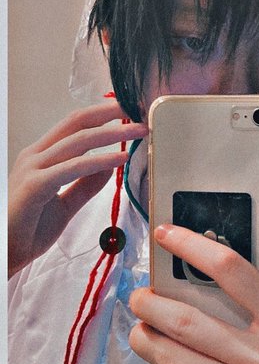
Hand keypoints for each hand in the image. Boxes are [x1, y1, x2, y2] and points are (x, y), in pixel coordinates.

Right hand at [8, 100, 147, 277]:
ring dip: (113, 133)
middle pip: (77, 123)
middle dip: (110, 113)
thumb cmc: (27, 230)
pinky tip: (121, 158)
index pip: (74, 125)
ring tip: (140, 131)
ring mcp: (33, 168)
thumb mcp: (65, 204)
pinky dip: (100, 161)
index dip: (102, 115)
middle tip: (139, 108)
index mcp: (41, 157)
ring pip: (78, 141)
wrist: (3, 254)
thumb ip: (86, 184)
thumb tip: (110, 165)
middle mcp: (35, 156)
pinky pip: (73, 167)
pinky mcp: (35, 185)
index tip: (129, 110)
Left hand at [129, 224, 258, 363]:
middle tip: (139, 295)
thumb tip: (200, 266)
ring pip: (171, 356)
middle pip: (186, 320)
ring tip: (140, 325)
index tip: (164, 234)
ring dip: (144, 336)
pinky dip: (161, 363)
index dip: (191, 247)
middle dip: (150, 303)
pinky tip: (159, 352)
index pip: (231, 270)